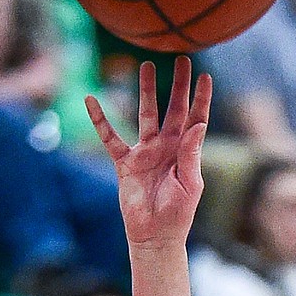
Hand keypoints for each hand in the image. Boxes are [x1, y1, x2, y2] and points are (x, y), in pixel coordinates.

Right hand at [86, 56, 210, 248]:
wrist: (155, 235)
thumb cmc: (178, 213)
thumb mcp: (190, 184)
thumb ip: (192, 153)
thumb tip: (198, 124)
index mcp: (186, 152)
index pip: (196, 118)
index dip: (200, 98)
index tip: (205, 76)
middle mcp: (167, 147)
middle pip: (173, 109)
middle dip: (177, 85)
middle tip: (181, 60)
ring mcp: (145, 152)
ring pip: (145, 114)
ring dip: (145, 91)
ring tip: (145, 66)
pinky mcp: (125, 162)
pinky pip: (110, 136)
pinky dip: (99, 119)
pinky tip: (90, 98)